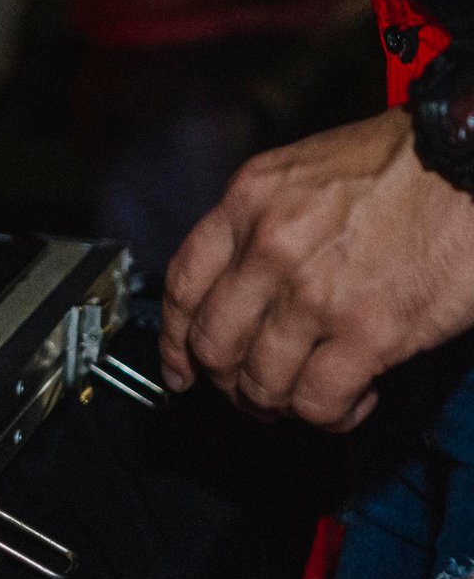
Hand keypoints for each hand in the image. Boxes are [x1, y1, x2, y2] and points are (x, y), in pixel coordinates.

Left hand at [160, 108, 473, 430]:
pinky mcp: (369, 332)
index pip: (182, 287)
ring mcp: (314, 294)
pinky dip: (330, 414)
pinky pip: (318, 401)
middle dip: (228, 382)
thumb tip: (239, 288)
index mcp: (247, 202)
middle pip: (213, 345)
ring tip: (308, 395)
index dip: (175, 341)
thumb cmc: (403, 164)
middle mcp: (268, 248)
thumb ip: (259, 222)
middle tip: (255, 391)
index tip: (181, 368)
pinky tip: (354, 398)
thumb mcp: (304, 171)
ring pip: (260, 383)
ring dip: (278, 403)